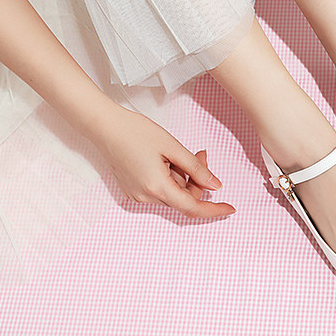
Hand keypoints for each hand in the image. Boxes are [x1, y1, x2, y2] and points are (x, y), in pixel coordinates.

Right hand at [89, 105, 235, 218]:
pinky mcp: (132, 189)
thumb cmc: (136, 132)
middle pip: (183, 197)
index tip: (230, 208)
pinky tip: (165, 158)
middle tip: (201, 153)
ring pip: (173, 192)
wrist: (104, 126)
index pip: (192, 207)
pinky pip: (160, 188)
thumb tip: (215, 186)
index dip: (214, 209)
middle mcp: (145, 196)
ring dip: (183, 176)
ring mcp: (137, 194)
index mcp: (157, 187)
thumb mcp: (172, 147)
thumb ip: (196, 169)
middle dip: (197, 179)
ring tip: (178, 151)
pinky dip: (170, 177)